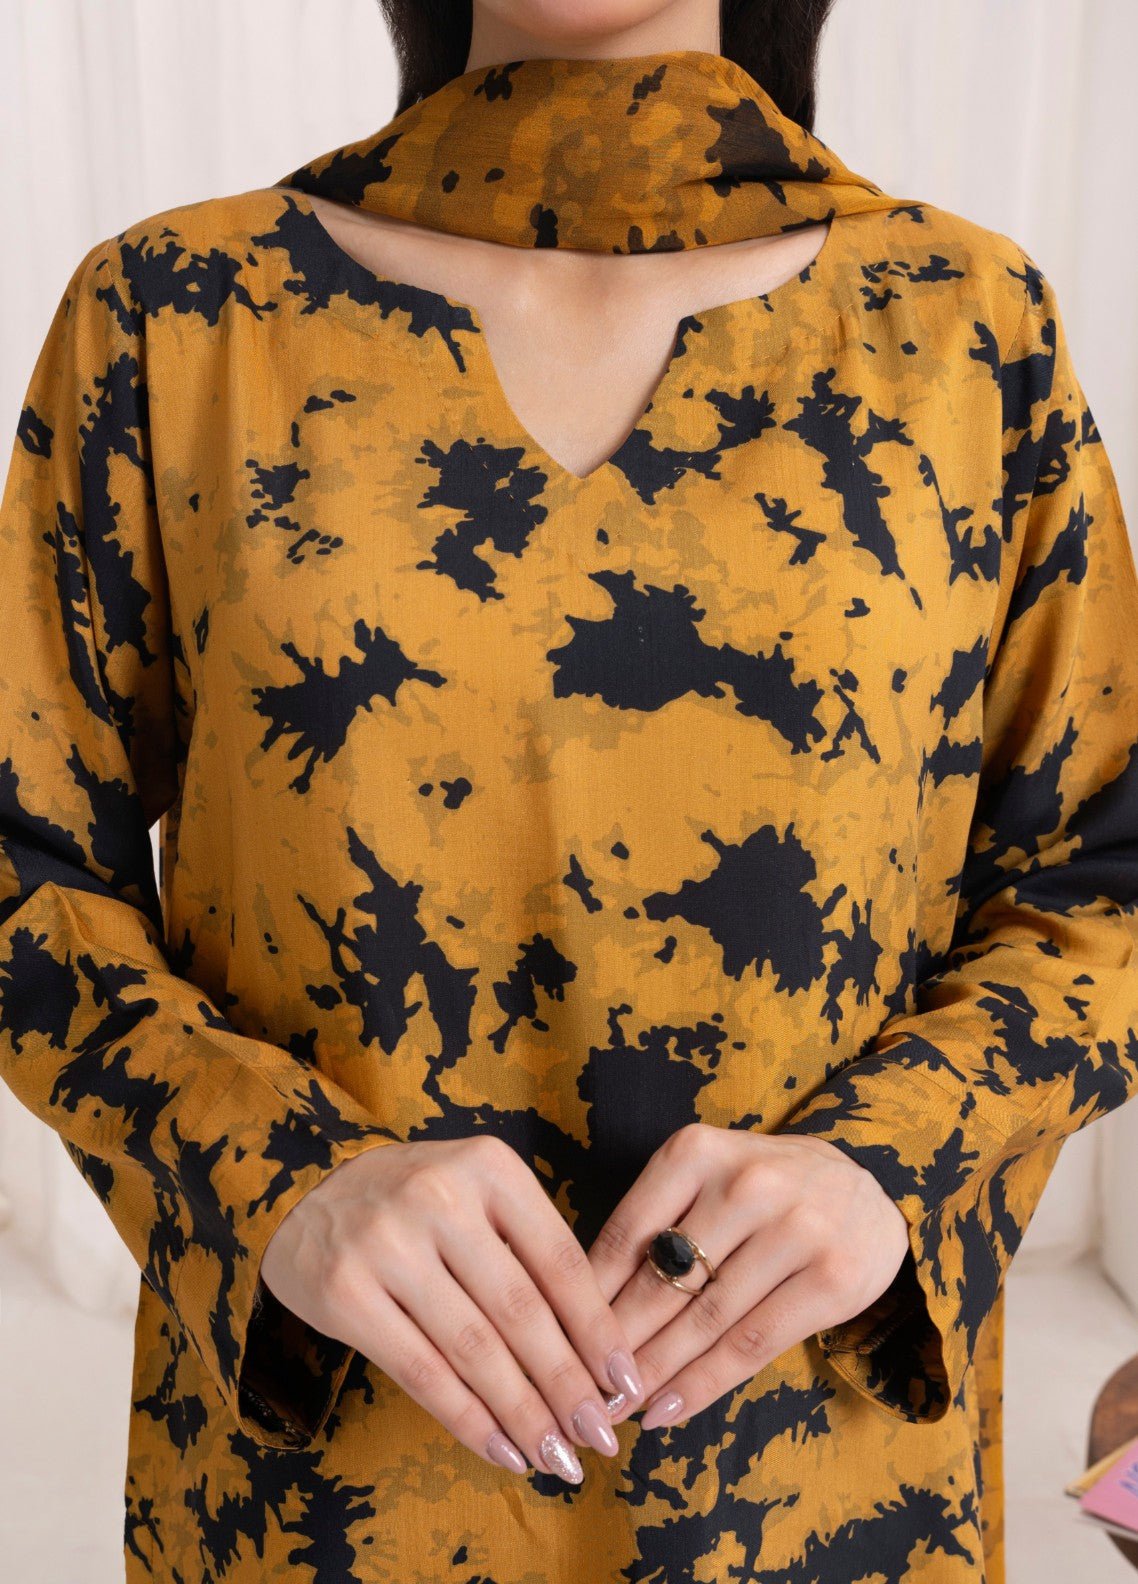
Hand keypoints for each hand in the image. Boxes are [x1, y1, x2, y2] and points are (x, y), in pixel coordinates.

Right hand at [259, 1136, 645, 1481]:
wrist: (308, 1192)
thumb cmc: (418, 1203)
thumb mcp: (478, 1195)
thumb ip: (529, 1252)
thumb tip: (598, 1354)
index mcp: (488, 1167)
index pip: (559, 1260)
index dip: (598, 1329)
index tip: (627, 1381)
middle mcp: (439, 1197)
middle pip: (520, 1310)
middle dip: (568, 1384)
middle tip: (600, 1436)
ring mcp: (388, 1244)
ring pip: (473, 1350)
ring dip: (523, 1414)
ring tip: (558, 1458)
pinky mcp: (345, 1292)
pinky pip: (421, 1372)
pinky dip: (468, 1421)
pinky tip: (502, 1452)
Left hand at [585, 1123, 911, 1429]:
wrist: (865, 1190)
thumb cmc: (762, 1190)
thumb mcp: (704, 1180)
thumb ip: (652, 1225)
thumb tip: (583, 1306)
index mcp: (698, 1151)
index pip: (628, 1234)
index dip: (589, 1297)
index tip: (560, 1342)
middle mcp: (747, 1184)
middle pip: (662, 1283)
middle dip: (616, 1345)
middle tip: (580, 1391)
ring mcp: (796, 1229)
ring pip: (704, 1321)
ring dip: (654, 1374)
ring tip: (617, 1409)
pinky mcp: (833, 1278)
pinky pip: (752, 1345)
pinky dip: (704, 1385)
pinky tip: (668, 1411)